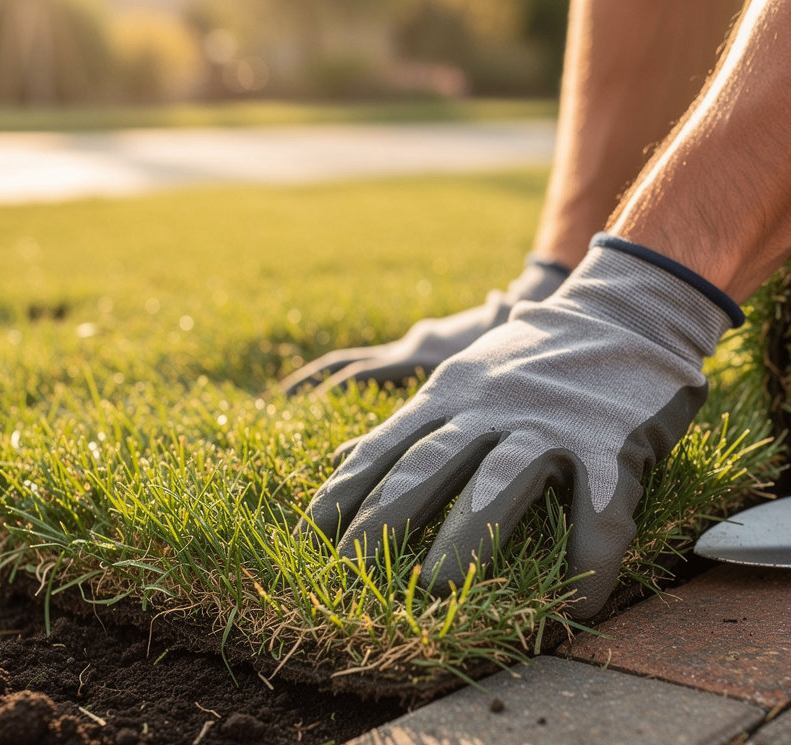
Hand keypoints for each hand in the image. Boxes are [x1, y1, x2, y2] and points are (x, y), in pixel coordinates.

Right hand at [280, 257, 567, 393]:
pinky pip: (367, 373)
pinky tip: (335, 404)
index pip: (369, 370)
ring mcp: (402, 352)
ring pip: (349, 367)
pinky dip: (345, 386)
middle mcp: (404, 350)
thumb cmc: (510, 328)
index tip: (317, 402)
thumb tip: (504, 295)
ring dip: (317, 382)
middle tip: (280, 399)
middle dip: (314, 383)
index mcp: (419, 352)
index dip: (342, 387)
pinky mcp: (407, 358)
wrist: (510, 308)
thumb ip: (501, 315)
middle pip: (347, 366)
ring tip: (285, 400)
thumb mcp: (503, 328)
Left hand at [302, 236, 740, 614]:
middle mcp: (492, 407)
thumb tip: (341, 456)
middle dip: (382, 519)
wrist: (627, 311)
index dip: (345, 493)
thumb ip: (408, 421)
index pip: (385, 446)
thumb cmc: (535, 356)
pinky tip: (577, 603)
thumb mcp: (461, 375)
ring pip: (499, 482)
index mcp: (451, 393)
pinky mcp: (612, 443)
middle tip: (349, 570)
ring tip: (433, 586)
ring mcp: (552, 422)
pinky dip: (588, 562)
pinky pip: (599, 513)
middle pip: (427, 465)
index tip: (310, 535)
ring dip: (465, 536)